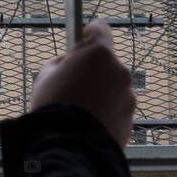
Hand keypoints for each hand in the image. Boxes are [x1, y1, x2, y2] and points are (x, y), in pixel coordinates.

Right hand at [29, 19, 135, 147]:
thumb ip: (61, 63)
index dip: (89, 33)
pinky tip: (88, 124)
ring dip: (100, 93)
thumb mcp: (46, 75)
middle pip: (106, 63)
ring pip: (112, 88)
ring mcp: (128, 96)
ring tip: (79, 111)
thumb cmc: (54, 107)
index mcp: (99, 54)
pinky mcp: (130, 119)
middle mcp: (120, 71)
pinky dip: (105, 113)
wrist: (69, 147)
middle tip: (72, 85)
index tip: (83, 39)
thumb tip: (68, 64)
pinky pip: (115, 110)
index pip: (100, 29)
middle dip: (92, 70)